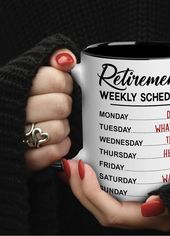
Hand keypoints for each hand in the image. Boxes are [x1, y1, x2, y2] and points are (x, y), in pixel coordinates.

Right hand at [24, 49, 76, 170]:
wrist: (4, 128)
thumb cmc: (19, 99)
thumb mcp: (28, 75)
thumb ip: (49, 63)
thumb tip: (67, 57)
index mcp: (15, 86)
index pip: (54, 79)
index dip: (63, 83)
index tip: (60, 86)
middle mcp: (14, 110)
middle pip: (61, 105)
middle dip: (63, 105)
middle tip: (57, 106)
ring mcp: (18, 137)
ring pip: (59, 129)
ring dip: (61, 128)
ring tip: (52, 124)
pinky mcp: (25, 159)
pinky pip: (54, 152)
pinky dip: (59, 147)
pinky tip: (53, 142)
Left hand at [64, 159, 169, 231]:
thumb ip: (167, 204)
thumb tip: (150, 204)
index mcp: (146, 219)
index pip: (111, 213)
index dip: (93, 193)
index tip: (83, 168)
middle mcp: (135, 217)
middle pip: (99, 209)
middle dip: (80, 189)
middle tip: (70, 166)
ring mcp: (130, 209)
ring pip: (99, 204)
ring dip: (82, 187)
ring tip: (71, 169)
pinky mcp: (128, 199)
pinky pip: (105, 196)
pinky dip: (92, 185)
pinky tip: (86, 172)